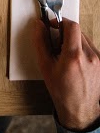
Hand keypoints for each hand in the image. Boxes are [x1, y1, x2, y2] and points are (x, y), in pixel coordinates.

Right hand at [33, 17, 99, 131]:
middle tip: (57, 45)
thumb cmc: (61, 91)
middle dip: (65, 34)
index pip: (72, 26)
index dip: (60, 22)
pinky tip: (75, 62)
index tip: (54, 25)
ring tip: (66, 56)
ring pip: (84, 39)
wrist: (79, 110)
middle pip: (77, 31)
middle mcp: (90, 56)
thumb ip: (41, 42)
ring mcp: (98, 60)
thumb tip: (38, 25)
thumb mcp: (45, 66)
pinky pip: (90, 47)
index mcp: (74, 56)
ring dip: (74, 42)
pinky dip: (81, 50)